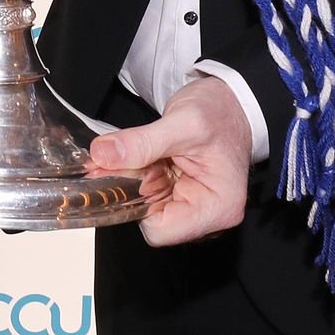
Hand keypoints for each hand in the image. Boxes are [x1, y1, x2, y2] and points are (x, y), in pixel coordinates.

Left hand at [89, 76, 251, 246]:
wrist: (231, 103)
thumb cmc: (220, 113)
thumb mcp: (183, 122)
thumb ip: (142, 142)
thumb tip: (103, 155)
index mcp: (218, 208)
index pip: (160, 231)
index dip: (137, 203)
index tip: (128, 171)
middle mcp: (209, 216)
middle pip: (151, 219)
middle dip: (133, 188)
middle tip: (128, 155)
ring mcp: (196, 208)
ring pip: (147, 207)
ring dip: (135, 179)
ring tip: (148, 153)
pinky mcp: (184, 197)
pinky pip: (151, 195)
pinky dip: (141, 175)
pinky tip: (150, 157)